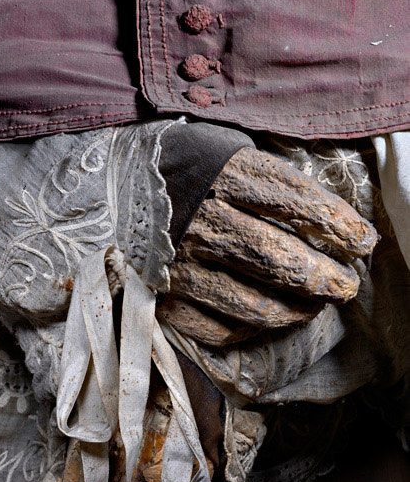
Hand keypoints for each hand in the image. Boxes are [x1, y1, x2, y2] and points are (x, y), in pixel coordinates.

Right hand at [159, 144, 377, 345]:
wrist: (117, 180)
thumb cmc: (188, 166)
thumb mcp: (229, 151)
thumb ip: (274, 180)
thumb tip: (333, 221)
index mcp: (222, 176)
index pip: (294, 202)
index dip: (338, 226)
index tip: (363, 242)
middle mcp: (201, 221)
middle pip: (277, 261)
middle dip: (324, 279)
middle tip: (345, 286)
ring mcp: (180, 264)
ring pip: (252, 305)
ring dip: (296, 312)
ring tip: (313, 307)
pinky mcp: (164, 296)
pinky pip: (217, 329)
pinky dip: (250, 330)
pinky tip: (265, 318)